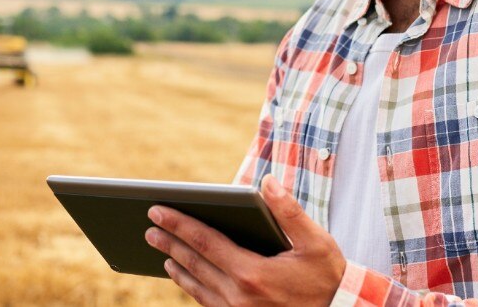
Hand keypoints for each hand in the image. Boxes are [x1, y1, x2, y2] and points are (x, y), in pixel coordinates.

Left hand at [145, 174, 346, 306]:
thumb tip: (266, 181)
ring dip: (176, 264)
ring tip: (160, 247)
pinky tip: (182, 273)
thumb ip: (290, 211)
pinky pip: (206, 301)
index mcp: (253, 273)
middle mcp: (239, 296)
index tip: (157, 209)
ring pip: (196, 285)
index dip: (178, 223)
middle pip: (194, 262)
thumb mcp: (317, 242)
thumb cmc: (328, 277)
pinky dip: (190, 285)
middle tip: (150, 224)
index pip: (205, 241)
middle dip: (169, 241)